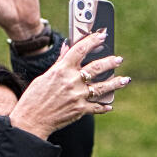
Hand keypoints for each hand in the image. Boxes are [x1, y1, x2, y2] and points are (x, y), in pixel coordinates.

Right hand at [8, 29, 123, 139]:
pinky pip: (97, 107)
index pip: (80, 50)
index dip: (92, 41)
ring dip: (116, 83)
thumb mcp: (45, 76)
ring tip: (125, 79)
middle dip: (110, 62)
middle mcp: (72, 81)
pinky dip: (104, 106)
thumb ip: (60, 62)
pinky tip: (110, 105)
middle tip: (118, 59)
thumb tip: (67, 47)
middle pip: (97, 68)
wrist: (31, 119)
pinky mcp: (80, 110)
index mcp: (61, 70)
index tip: (102, 36)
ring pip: (102, 87)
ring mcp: (78, 96)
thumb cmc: (35, 97)